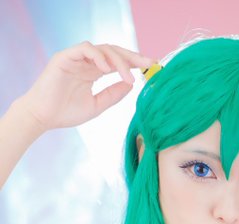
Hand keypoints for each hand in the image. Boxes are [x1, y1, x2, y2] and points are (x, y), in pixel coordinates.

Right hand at [18, 41, 153, 130]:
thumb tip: (131, 84)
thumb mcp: (97, 105)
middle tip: (149, 63)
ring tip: (129, 76)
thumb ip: (113, 94)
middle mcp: (87, 62)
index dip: (135, 63)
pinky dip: (99, 56)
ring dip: (119, 61)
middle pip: (114, 52)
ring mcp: (76, 58)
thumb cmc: (66, 113)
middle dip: (133, 57)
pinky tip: (108, 69)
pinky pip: (86, 49)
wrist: (43, 117)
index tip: (152, 67)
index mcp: (94, 72)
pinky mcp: (66, 57)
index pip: (118, 62)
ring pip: (103, 49)